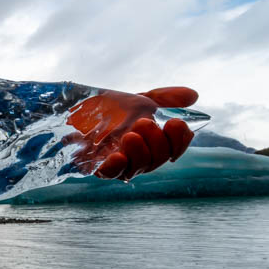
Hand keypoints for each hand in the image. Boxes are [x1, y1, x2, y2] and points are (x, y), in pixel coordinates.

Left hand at [66, 87, 196, 180]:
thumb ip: (164, 98)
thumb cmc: (111, 110)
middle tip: (144, 123)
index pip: (175, 147)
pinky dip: (115, 166)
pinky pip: (110, 173)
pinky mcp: (98, 168)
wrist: (75, 110)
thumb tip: (193, 95)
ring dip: (139, 152)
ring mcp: (120, 164)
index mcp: (154, 143)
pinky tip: (117, 156)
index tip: (176, 123)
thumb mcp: (139, 99)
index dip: (179, 139)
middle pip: (158, 159)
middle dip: (156, 142)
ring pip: (138, 168)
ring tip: (131, 135)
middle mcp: (140, 157)